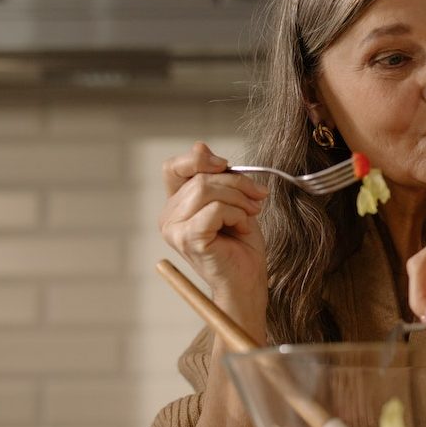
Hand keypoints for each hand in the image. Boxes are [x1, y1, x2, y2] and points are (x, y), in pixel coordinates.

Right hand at [159, 141, 269, 331]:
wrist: (248, 281)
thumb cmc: (241, 245)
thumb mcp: (232, 201)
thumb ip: (216, 177)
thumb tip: (200, 146)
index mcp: (176, 205)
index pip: (174, 167)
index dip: (200, 159)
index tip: (227, 165)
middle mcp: (169, 217)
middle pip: (201, 177)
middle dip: (237, 183)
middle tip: (257, 200)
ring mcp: (174, 229)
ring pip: (208, 189)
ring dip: (240, 200)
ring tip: (249, 216)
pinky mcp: (188, 239)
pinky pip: (215, 209)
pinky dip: (237, 215)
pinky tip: (241, 228)